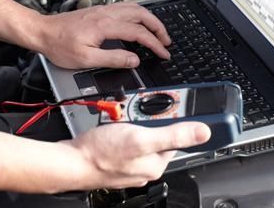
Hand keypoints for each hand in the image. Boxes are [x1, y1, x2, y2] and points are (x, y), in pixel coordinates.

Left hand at [34, 2, 171, 68]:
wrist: (43, 32)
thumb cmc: (59, 45)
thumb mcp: (86, 59)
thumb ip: (113, 59)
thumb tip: (134, 60)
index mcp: (105, 25)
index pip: (138, 33)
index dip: (154, 44)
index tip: (163, 53)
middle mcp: (106, 14)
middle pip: (141, 14)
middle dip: (158, 27)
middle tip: (166, 41)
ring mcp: (103, 10)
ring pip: (135, 8)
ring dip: (150, 19)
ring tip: (157, 32)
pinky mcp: (99, 11)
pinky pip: (125, 8)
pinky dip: (139, 15)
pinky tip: (139, 23)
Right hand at [60, 122, 210, 189]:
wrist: (70, 161)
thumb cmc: (101, 153)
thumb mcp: (142, 138)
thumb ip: (174, 134)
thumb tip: (203, 133)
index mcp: (156, 164)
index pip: (175, 137)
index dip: (171, 119)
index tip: (166, 107)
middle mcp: (145, 166)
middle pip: (156, 133)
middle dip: (146, 118)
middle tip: (133, 113)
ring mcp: (130, 162)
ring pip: (139, 133)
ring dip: (132, 120)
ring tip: (120, 119)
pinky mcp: (116, 158)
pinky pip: (125, 138)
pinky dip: (120, 128)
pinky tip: (112, 125)